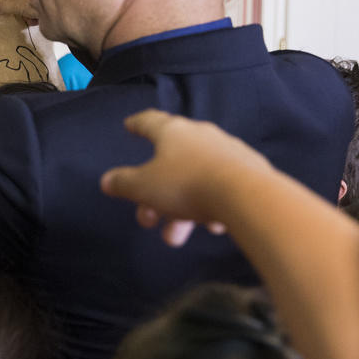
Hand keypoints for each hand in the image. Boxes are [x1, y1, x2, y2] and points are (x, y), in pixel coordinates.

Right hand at [100, 110, 270, 245]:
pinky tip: (211, 225)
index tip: (129, 126)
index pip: (149, 122)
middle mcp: (201, 136)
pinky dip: (210, 205)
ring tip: (176, 237)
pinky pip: (220, 187)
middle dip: (155, 194)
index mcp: (173, 133)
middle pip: (171, 162)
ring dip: (181, 208)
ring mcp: (228, 152)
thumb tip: (107, 180)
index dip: (137, 125)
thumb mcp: (144, 187)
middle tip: (147, 219)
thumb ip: (123, 183)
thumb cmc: (186, 185)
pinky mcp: (251, 171)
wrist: (247, 196)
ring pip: (195, 179)